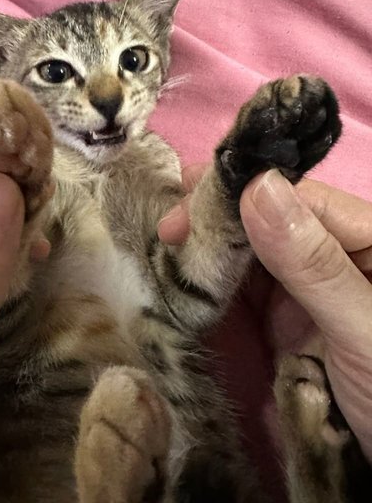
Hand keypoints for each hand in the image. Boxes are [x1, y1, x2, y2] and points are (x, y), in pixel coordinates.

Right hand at [158, 166, 371, 461]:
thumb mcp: (363, 328)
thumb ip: (314, 263)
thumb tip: (257, 187)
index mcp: (366, 237)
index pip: (296, 199)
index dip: (239, 196)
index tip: (183, 206)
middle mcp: (333, 252)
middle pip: (266, 219)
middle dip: (216, 221)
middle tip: (164, 230)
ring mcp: (307, 287)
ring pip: (249, 253)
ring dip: (210, 251)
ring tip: (163, 249)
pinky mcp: (286, 318)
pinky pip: (245, 291)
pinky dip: (215, 287)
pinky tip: (185, 280)